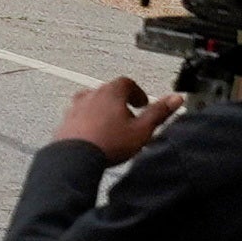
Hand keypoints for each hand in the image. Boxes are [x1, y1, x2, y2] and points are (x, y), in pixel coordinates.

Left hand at [53, 75, 172, 163]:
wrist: (74, 158)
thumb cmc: (109, 143)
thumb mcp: (142, 129)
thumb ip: (159, 112)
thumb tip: (176, 98)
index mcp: (111, 92)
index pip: (127, 82)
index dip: (137, 92)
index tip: (142, 104)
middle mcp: (90, 95)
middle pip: (108, 91)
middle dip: (121, 101)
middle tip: (130, 116)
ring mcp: (75, 107)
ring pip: (93, 102)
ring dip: (104, 110)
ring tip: (113, 127)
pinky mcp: (65, 121)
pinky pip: (80, 116)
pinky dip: (89, 121)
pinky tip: (95, 135)